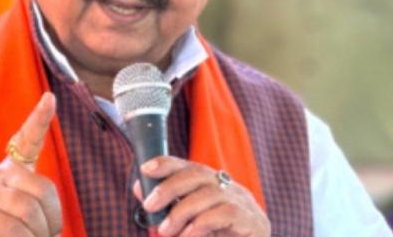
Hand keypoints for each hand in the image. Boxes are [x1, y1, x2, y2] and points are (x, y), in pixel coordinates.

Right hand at [0, 93, 62, 236]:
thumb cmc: (2, 236)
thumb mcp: (25, 220)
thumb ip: (38, 210)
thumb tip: (55, 229)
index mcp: (10, 174)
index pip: (26, 141)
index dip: (39, 119)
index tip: (50, 99)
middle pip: (42, 189)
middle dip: (52, 221)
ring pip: (29, 211)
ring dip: (38, 236)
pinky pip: (12, 229)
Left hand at [134, 156, 269, 236]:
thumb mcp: (187, 222)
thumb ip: (166, 206)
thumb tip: (139, 187)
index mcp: (212, 184)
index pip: (188, 166)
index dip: (167, 164)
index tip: (145, 169)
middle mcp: (228, 187)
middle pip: (197, 174)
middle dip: (169, 187)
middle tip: (149, 206)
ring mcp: (242, 201)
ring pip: (209, 194)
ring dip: (181, 211)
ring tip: (165, 231)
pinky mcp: (253, 220)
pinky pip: (225, 214)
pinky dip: (201, 224)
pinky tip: (188, 236)